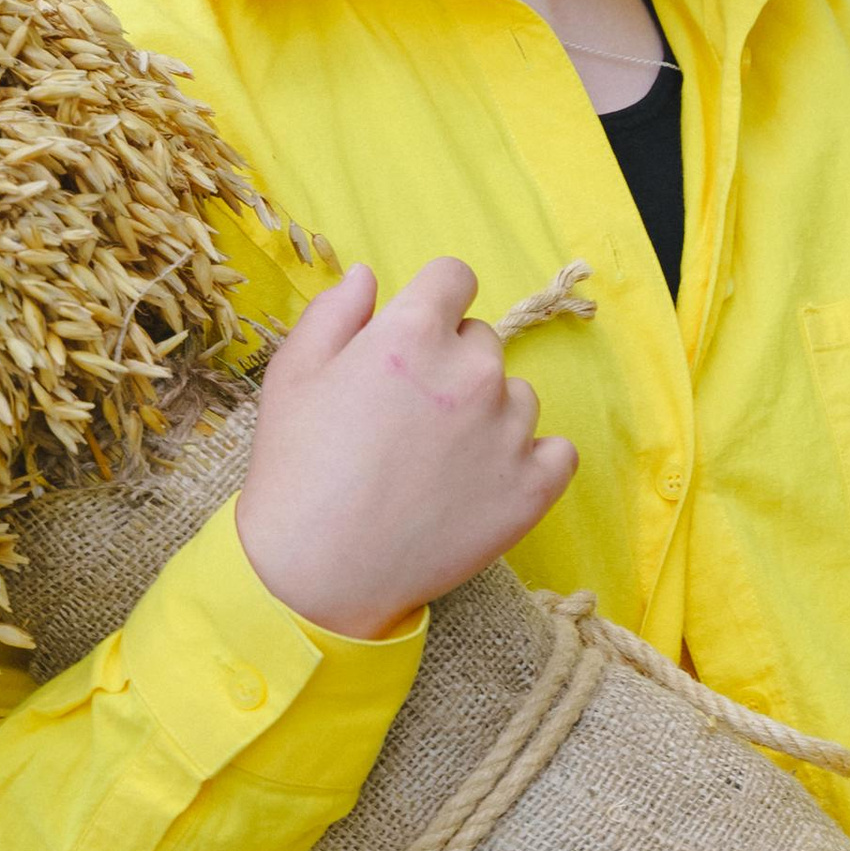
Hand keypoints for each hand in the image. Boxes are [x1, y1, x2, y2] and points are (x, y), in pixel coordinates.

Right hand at [235, 257, 576, 640]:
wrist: (318, 574)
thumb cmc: (297, 471)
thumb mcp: (292, 375)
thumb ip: (334, 312)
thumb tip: (369, 276)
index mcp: (412, 333)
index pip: (454, 277)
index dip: (432, 303)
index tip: (417, 336)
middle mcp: (471, 371)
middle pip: (482, 339)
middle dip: (451, 364)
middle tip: (409, 417)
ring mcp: (508, 430)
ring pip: (516, 395)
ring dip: (488, 414)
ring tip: (437, 461)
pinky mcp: (532, 487)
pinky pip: (556, 452)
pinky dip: (529, 461)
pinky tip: (484, 481)